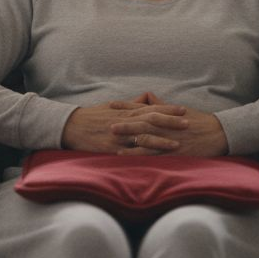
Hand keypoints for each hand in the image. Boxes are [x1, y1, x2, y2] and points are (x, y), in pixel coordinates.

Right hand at [61, 92, 188, 153]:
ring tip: (177, 143)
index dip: (168, 110)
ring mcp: (118, 135)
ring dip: (161, 140)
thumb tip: (146, 98)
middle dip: (170, 122)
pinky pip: (129, 152)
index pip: (151, 109)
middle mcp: (124, 122)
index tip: (183, 110)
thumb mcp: (112, 107)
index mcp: (125, 111)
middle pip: (151, 121)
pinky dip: (142, 154)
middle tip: (188, 123)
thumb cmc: (91, 116)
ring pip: (143, 136)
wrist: (70, 126)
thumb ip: (131, 104)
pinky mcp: (111, 148)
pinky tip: (153, 159)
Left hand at [110, 92, 228, 157]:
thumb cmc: (200, 121)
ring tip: (113, 138)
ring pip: (145, 138)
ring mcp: (169, 139)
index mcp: (166, 115)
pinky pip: (154, 153)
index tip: (110, 105)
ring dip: (129, 138)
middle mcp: (166, 126)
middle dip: (124, 122)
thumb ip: (162, 106)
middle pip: (141, 122)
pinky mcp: (174, 152)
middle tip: (107, 123)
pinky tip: (128, 155)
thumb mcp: (180, 110)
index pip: (142, 109)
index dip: (126, 107)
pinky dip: (140, 154)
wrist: (218, 134)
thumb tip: (148, 97)